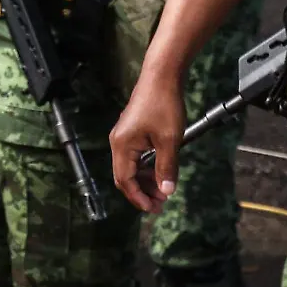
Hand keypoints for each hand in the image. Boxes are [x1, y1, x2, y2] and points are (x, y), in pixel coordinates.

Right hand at [109, 70, 186, 213]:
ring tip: (163, 190)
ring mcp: (124, 137)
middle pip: (124, 176)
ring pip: (131, 167)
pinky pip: (135, 157)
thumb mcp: (169, 140)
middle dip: (142, 191)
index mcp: (122, 146)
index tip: (155, 208)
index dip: (139, 197)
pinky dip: (146, 168)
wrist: (161, 78)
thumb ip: (166, 167)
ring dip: (145, 180)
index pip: (125, 180)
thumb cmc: (164, 107)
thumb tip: (166, 192)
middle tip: (161, 203)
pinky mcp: (132, 132)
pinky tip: (160, 172)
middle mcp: (118, 143)